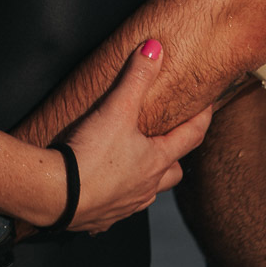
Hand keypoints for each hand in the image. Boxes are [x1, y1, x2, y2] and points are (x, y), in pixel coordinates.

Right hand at [66, 40, 211, 232]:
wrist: (57, 197)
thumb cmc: (92, 154)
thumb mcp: (117, 109)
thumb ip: (137, 77)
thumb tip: (155, 47)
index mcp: (155, 161)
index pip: (191, 137)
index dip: (202, 118)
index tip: (208, 104)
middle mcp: (146, 187)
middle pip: (173, 172)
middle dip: (174, 155)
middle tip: (169, 138)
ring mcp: (125, 206)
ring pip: (147, 191)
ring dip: (146, 176)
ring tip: (135, 159)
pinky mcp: (102, 218)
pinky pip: (118, 206)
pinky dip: (116, 194)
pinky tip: (103, 183)